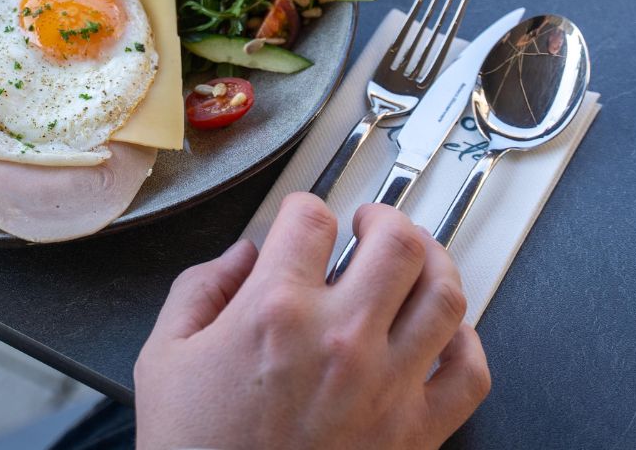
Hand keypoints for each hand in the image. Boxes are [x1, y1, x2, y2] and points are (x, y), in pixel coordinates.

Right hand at [134, 194, 489, 449]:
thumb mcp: (165, 357)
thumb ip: (199, 288)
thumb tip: (240, 257)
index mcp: (275, 311)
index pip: (310, 217)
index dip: (304, 209)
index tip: (302, 221)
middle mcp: (339, 340)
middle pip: (396, 240)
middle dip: (384, 216)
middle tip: (370, 222)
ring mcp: (386, 387)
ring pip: (443, 294)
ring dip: (433, 262)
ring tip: (415, 258)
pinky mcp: (415, 436)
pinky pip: (470, 375)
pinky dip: (466, 343)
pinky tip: (442, 333)